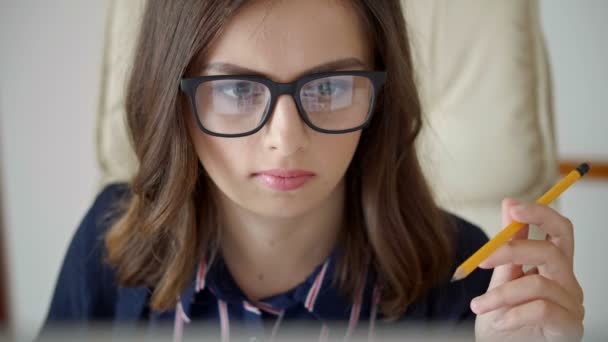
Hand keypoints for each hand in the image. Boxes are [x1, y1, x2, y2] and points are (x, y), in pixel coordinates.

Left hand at [472, 198, 584, 341]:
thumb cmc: (504, 318)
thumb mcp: (501, 276)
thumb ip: (507, 244)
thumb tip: (510, 203)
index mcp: (553, 267)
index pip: (559, 230)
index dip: (541, 214)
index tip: (513, 207)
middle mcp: (568, 283)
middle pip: (550, 251)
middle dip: (511, 250)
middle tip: (480, 261)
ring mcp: (572, 306)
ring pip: (538, 284)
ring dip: (500, 295)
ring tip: (479, 306)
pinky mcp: (570, 328)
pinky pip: (542, 310)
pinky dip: (512, 314)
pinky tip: (499, 321)